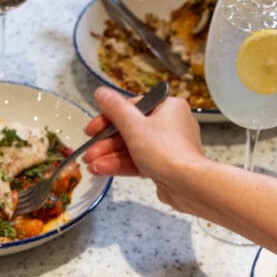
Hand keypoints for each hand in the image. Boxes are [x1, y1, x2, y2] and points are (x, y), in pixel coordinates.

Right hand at [82, 87, 206, 210]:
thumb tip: (101, 92)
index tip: (91, 129)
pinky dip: (121, 165)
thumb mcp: (134, 126)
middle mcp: (170, 124)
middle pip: (130, 130)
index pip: (131, 108)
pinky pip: (139, 162)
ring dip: (110, 156)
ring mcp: (168, 147)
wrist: (188, 184)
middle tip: (88, 152)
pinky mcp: (164, 166)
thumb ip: (115, 110)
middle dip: (106, 144)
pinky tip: (102, 170)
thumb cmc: (166, 151)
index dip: (107, 119)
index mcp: (168, 107)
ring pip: (133, 148)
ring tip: (91, 165)